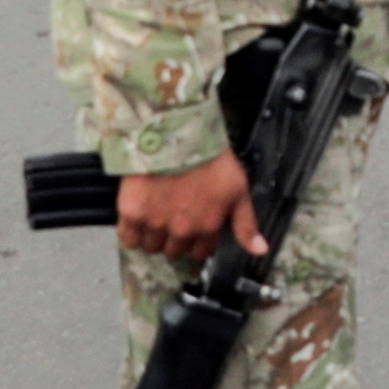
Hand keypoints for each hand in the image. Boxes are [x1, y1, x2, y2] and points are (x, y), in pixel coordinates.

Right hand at [119, 156, 265, 262]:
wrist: (176, 135)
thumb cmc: (210, 159)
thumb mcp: (238, 189)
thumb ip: (246, 224)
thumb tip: (260, 251)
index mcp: (208, 227)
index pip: (201, 253)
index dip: (198, 242)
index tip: (193, 229)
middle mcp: (182, 231)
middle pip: (175, 251)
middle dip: (176, 239)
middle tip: (174, 219)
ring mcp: (155, 224)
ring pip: (152, 247)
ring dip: (154, 238)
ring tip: (156, 218)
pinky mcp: (132, 214)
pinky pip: (128, 238)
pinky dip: (131, 235)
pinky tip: (137, 222)